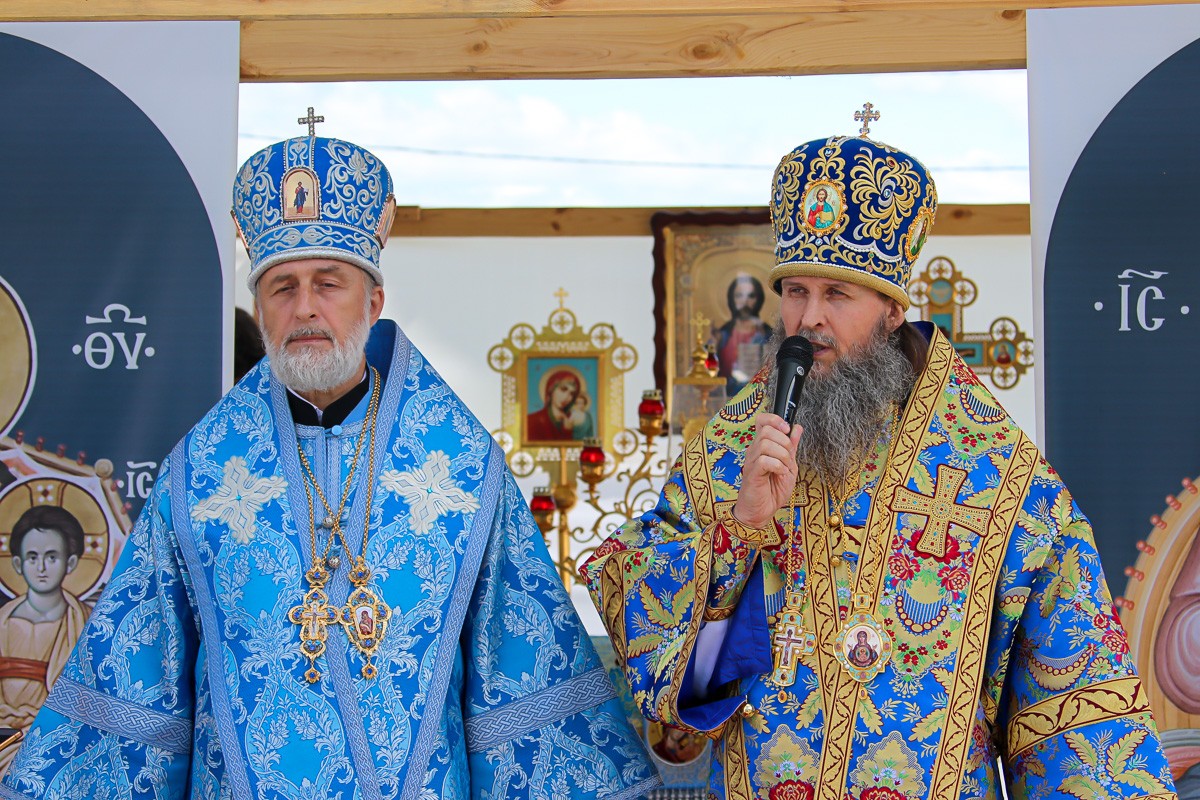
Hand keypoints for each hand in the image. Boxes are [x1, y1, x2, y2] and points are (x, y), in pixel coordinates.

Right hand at [732, 413, 802, 529]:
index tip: (787, 429)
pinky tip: (780, 474)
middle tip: (789, 458)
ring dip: (782, 455)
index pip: (762, 421)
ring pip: (766, 444)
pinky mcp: (751, 473)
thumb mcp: (789, 466)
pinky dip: (778, 466)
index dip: (775, 420)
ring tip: (785, 468)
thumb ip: (791, 447)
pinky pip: (765, 460)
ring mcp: (751, 461)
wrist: (761, 512)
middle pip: (766, 430)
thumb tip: (797, 428)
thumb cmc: (772, 491)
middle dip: (784, 442)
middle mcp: (754, 450)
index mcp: (762, 446)